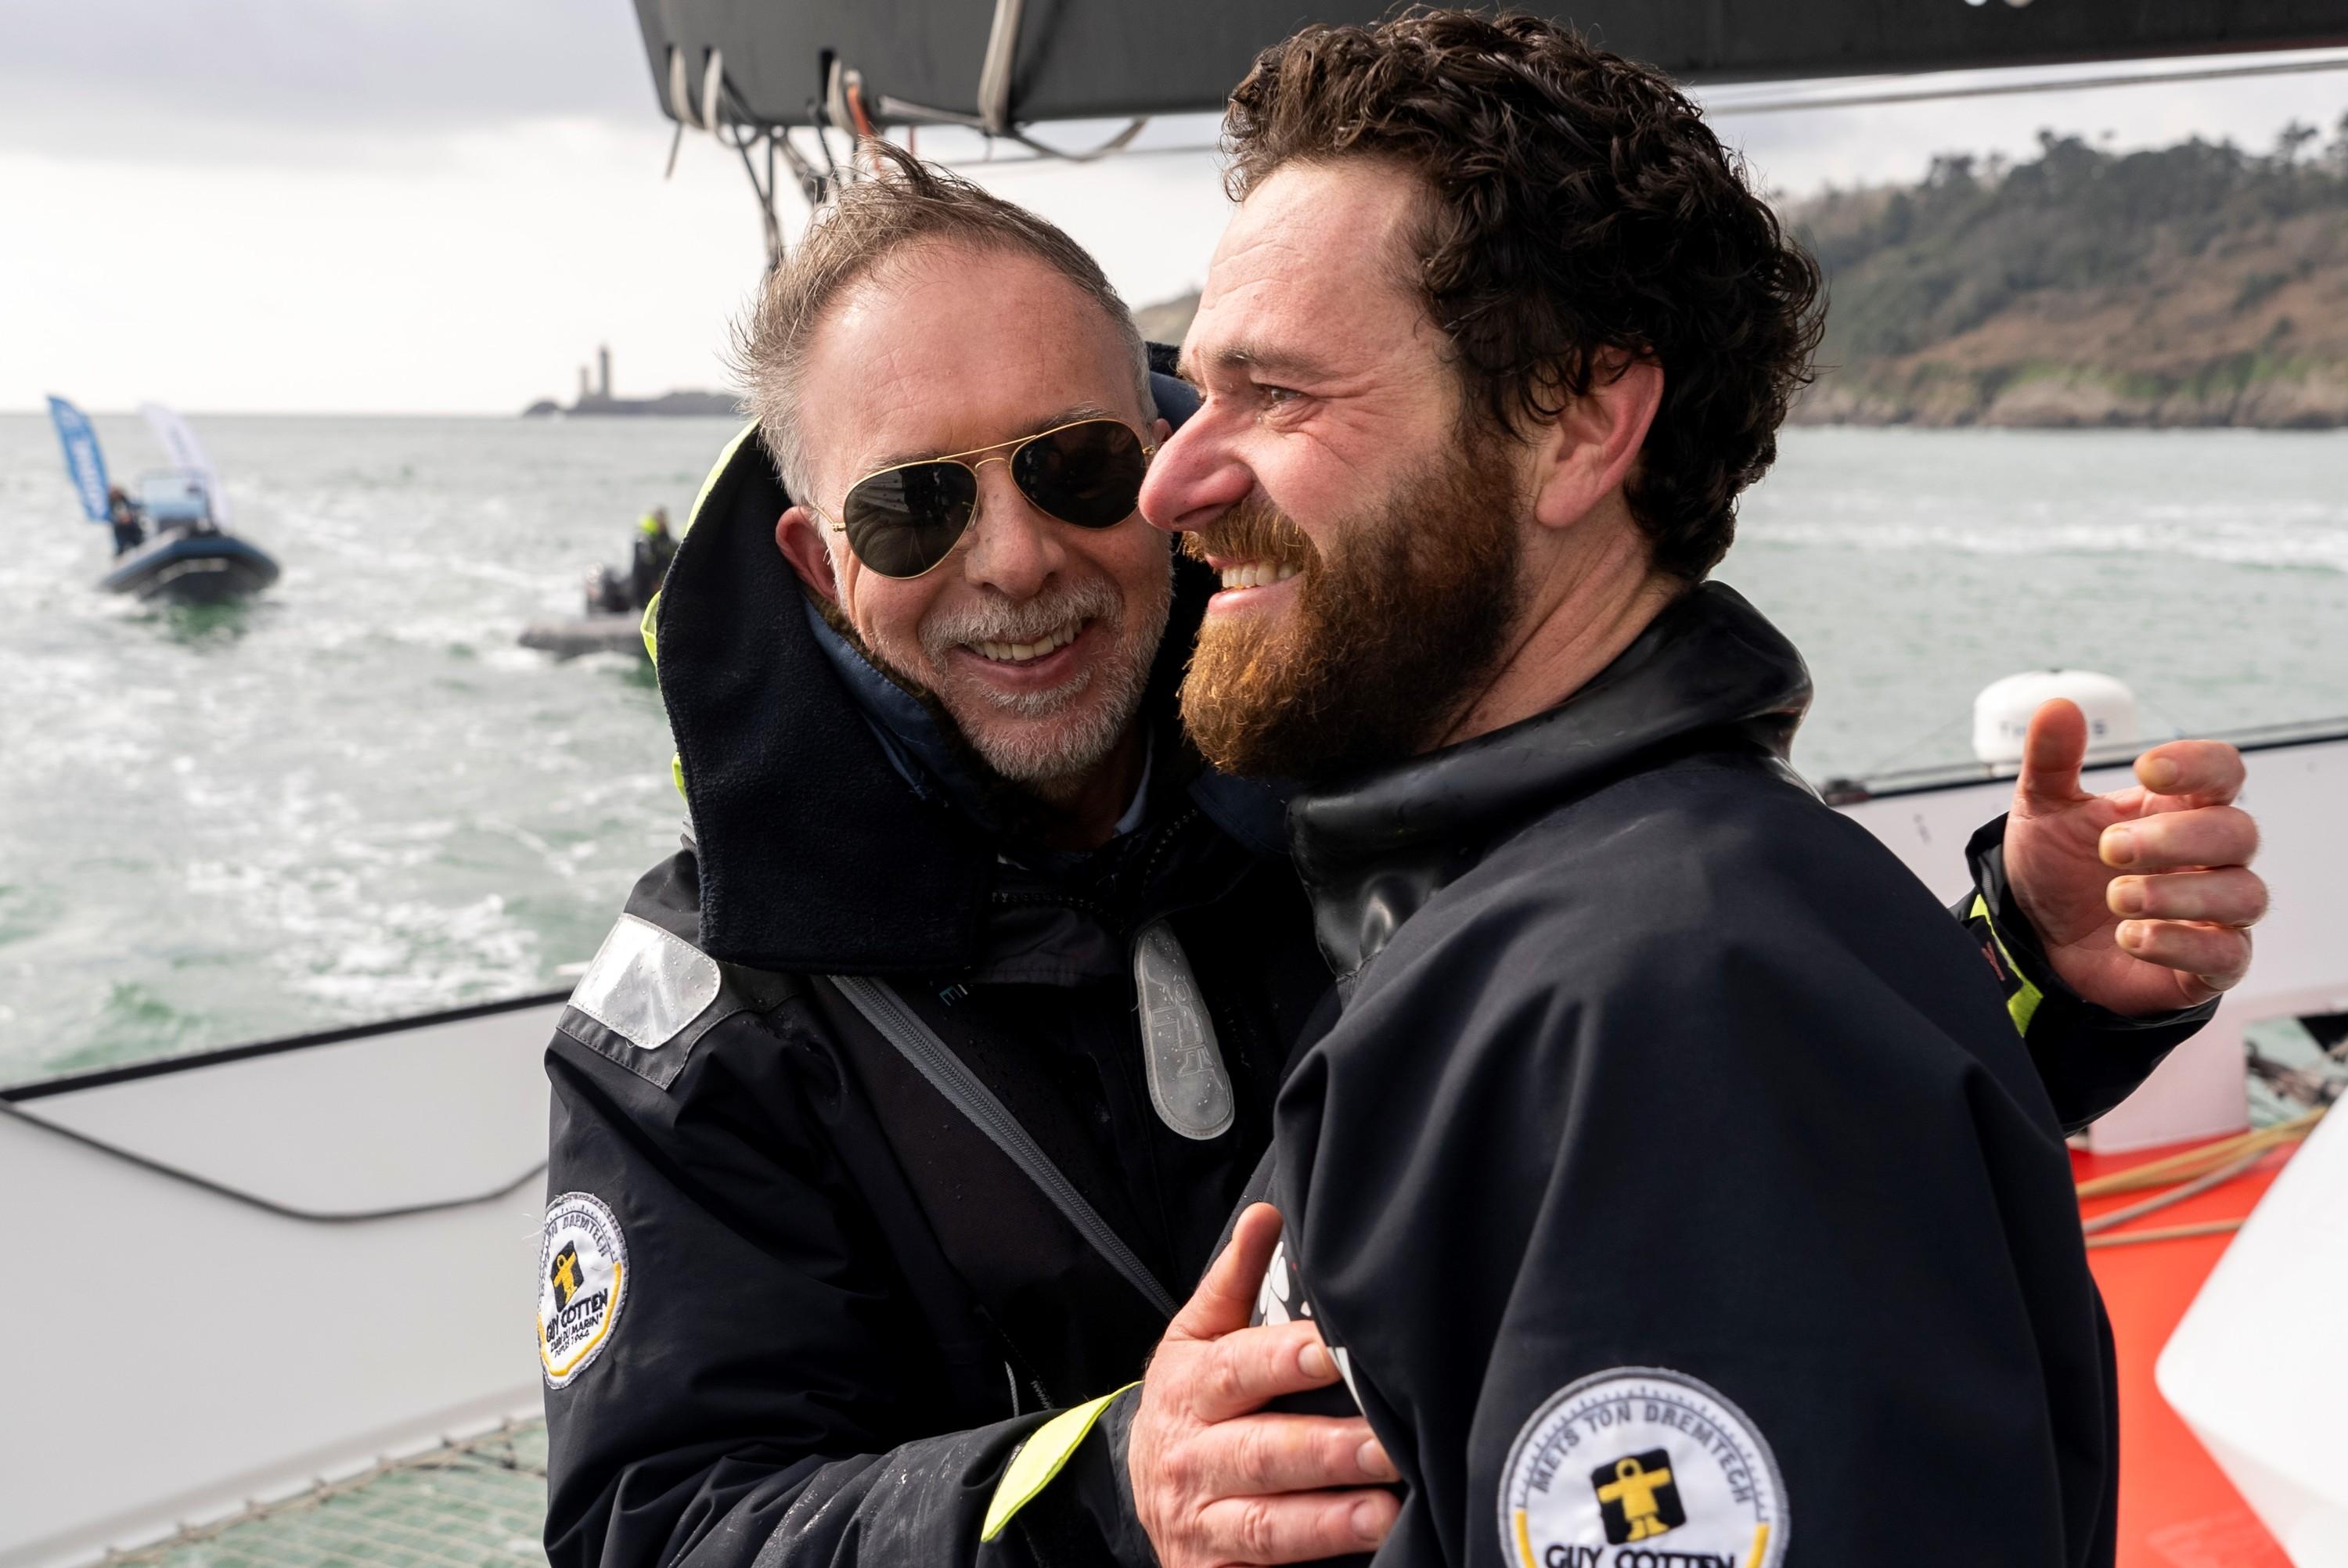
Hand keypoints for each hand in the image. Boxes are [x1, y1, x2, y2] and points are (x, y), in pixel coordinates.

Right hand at [1128, 1204, 1399, 1566]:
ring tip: (1384, 1510)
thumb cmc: (1188, 1403)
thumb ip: (1234, 1280)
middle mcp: (1192, 1458)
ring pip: (1265, 1525)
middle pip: (1262, 1453)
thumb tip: (1269, 1214)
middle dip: (1328, 1451)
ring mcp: (1203, 1523)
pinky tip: (1360, 1554)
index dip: (1285, 1360)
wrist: (1135, 1490)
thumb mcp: (1195, 1337)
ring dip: (1327, 1521)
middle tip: (1389, 1444)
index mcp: (1189, 1388)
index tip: (1336, 1352)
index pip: (1238, 1370)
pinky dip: (1308, 1565)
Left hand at [2003, 700, 2263, 1011]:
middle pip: (2238, 833)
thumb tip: (2058, 705)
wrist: (2035, 941)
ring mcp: (2213, 912)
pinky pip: (2227, 955)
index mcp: (2177, 808)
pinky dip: (2182, 943)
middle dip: (2175, 839)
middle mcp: (2208, 858)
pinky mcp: (2206, 966)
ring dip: (2179, 894)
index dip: (2198, 765)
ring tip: (2117, 897)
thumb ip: (2051, 762)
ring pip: (2244, 894)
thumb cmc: (2055, 870)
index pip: (2224, 771)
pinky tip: (2132, 936)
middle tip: (2111, 849)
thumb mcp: (2041, 812)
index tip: (2144, 768)